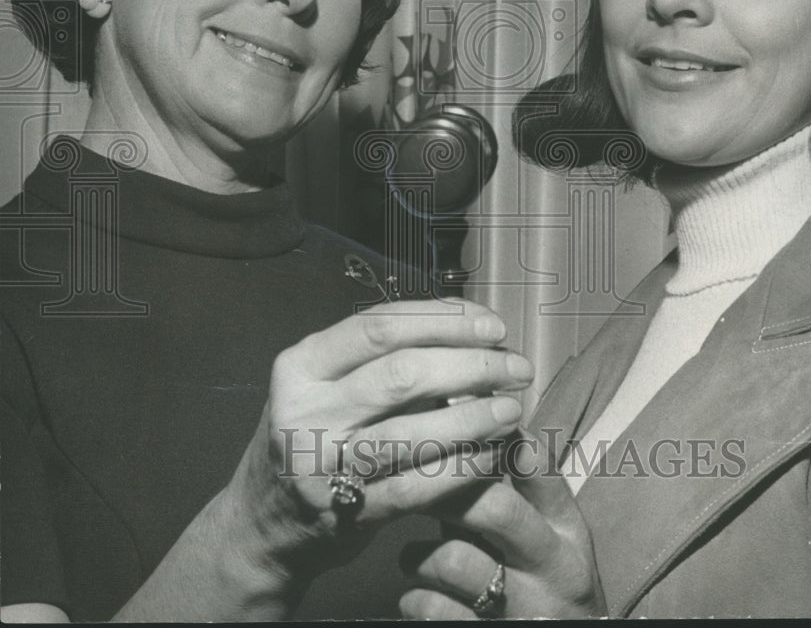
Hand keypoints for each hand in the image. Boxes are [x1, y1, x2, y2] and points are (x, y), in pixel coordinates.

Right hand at [222, 299, 533, 580]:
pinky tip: (492, 454)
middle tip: (515, 368)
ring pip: (414, 431)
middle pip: (404, 373)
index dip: (446, 321)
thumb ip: (386, 355)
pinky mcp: (346, 513)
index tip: (492, 326)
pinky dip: (462, 467)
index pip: (381, 324)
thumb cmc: (315, 433)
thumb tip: (470, 327)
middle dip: (473, 366)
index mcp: (302, 364)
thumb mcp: (328, 383)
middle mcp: (305, 410)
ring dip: (475, 417)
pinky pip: (418, 486)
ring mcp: (322, 465)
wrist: (264, 522)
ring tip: (511, 408)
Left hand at [398, 428, 606, 618]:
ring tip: (413, 556)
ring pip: (457, 561)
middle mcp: (554, 566)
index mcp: (567, 528)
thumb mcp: (545, 533)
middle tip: (415, 487)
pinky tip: (416, 595)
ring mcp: (524, 607)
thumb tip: (458, 423)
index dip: (496, 440)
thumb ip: (509, 489)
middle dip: (449, 493)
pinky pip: (436, 611)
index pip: (539, 468)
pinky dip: (415, 599)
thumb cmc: (541, 580)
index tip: (460, 426)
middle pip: (497, 508)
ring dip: (421, 555)